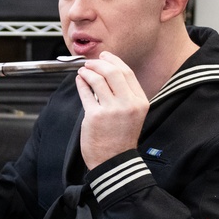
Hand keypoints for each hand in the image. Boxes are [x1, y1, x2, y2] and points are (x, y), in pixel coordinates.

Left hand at [75, 51, 148, 168]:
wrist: (114, 162)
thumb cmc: (120, 139)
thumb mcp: (132, 115)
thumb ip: (124, 95)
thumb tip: (108, 72)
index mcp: (140, 102)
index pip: (127, 73)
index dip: (114, 61)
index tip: (105, 56)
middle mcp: (128, 104)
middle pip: (113, 72)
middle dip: (99, 63)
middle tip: (90, 62)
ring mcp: (112, 110)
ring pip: (98, 79)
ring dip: (88, 71)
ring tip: (83, 71)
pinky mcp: (95, 116)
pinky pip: (86, 93)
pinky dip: (81, 83)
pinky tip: (79, 80)